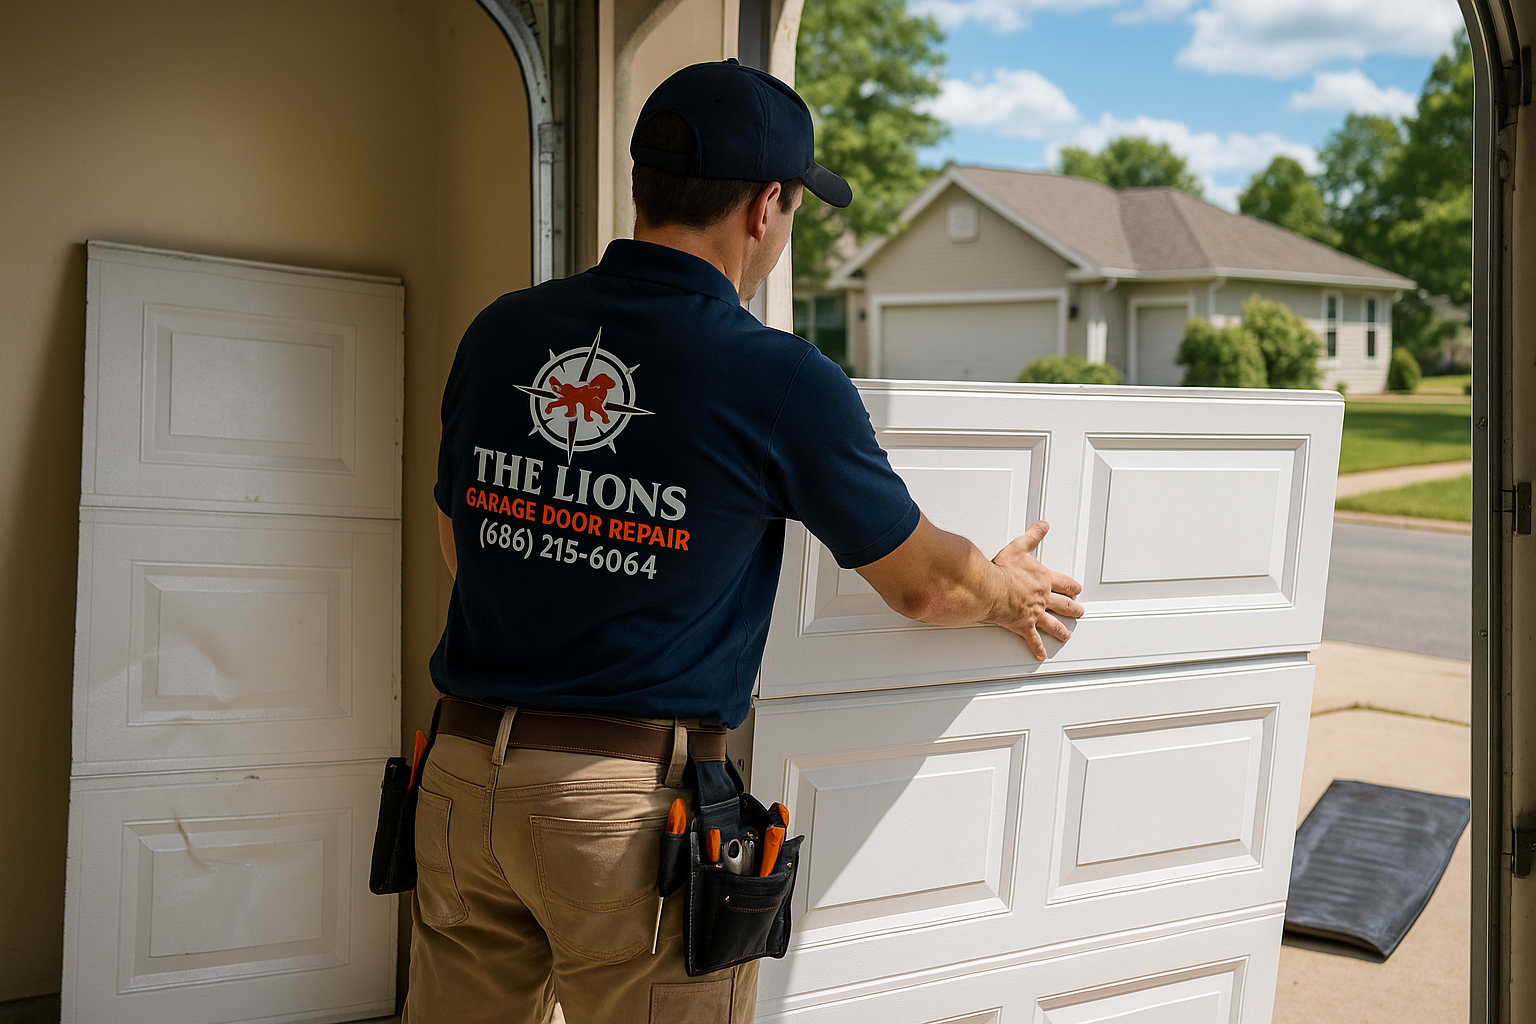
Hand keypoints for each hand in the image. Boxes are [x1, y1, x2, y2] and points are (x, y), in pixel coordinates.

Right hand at [986, 521, 1083, 660]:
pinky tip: (1041, 655)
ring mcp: (1034, 613)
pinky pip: (1032, 639)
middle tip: (1079, 612)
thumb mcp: (1018, 548)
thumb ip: (1032, 537)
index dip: (1072, 587)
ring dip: (1061, 630)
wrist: (989, 588)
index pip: (1064, 583)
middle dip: (1073, 610)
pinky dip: (1037, 648)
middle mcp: (1042, 598)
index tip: (1077, 589)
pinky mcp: (1022, 625)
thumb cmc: (1001, 570)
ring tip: (1066, 636)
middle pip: (1064, 605)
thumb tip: (1043, 526)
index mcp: (1043, 579)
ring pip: (1053, 624)